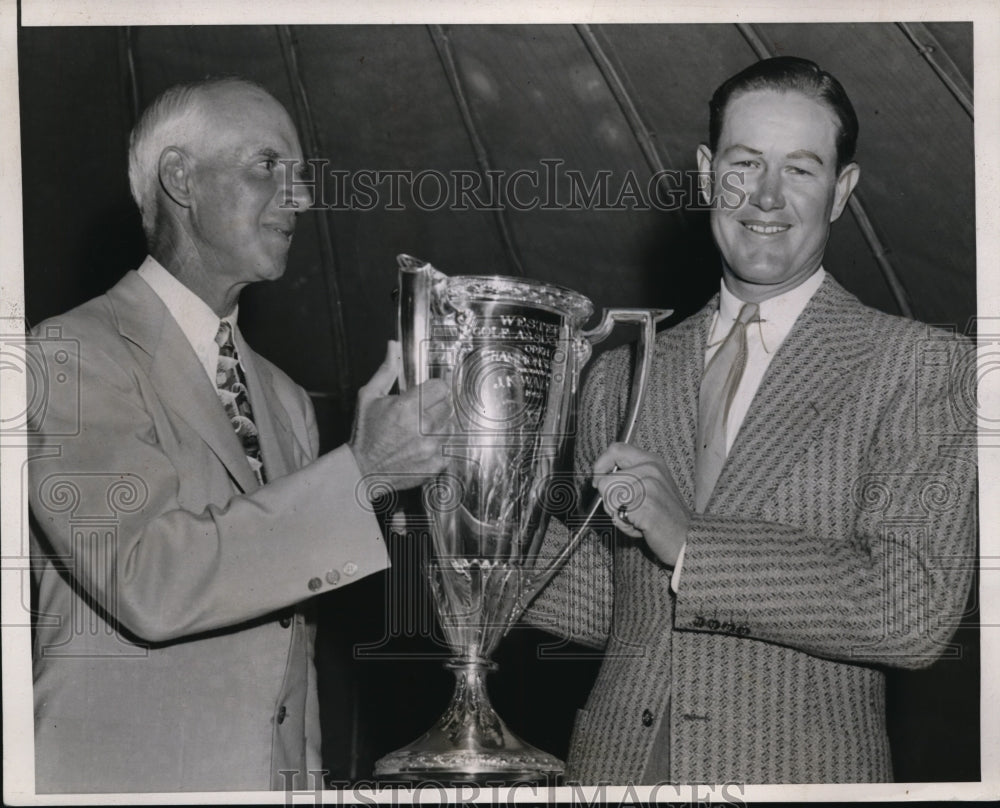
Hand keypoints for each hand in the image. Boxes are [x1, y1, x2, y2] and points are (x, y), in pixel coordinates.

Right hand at [348, 341, 451, 489]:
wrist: (362, 469)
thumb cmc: (365, 433)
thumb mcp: (369, 396)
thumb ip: (386, 370)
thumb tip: (394, 346)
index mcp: (408, 406)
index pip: (441, 387)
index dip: (434, 389)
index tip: (428, 394)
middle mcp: (423, 426)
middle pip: (448, 406)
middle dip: (436, 407)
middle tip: (420, 414)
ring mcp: (431, 447)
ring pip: (450, 427)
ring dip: (439, 427)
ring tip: (419, 432)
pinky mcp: (435, 464)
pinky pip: (448, 449)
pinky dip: (439, 448)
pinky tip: (422, 447)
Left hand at [592, 442, 689, 566]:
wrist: (687, 537)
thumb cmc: (666, 515)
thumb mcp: (651, 484)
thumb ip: (629, 475)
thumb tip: (600, 477)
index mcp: (652, 461)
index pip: (616, 449)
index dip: (601, 464)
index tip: (598, 480)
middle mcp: (651, 469)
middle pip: (605, 480)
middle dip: (608, 499)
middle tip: (627, 509)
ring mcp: (649, 486)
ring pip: (608, 498)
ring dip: (617, 514)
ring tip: (636, 518)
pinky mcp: (646, 505)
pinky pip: (617, 514)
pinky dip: (624, 525)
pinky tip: (641, 526)